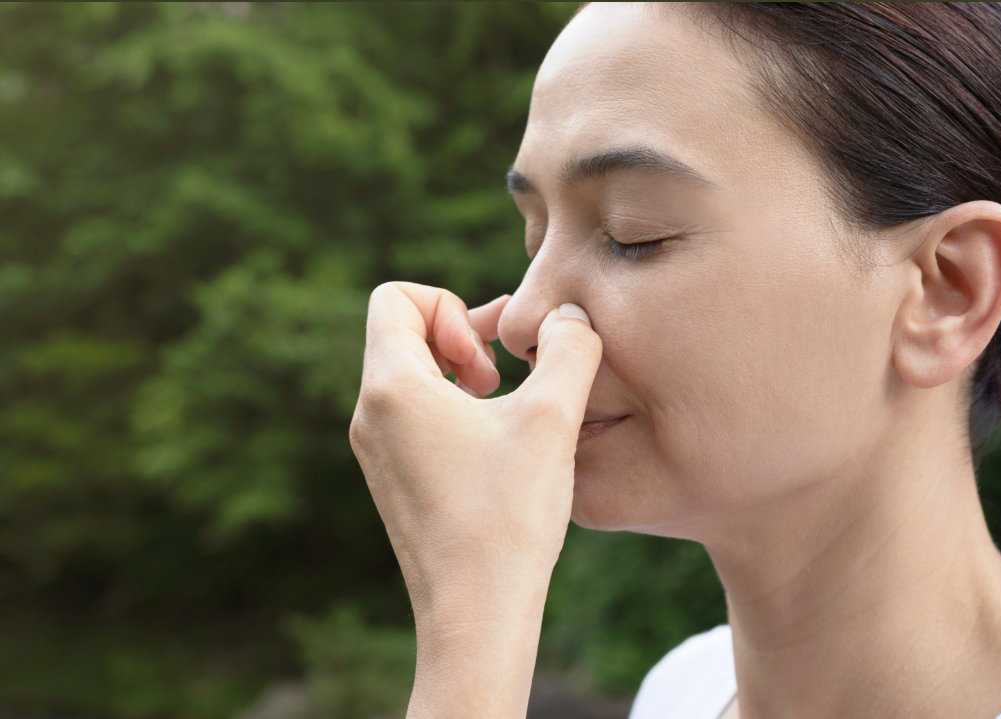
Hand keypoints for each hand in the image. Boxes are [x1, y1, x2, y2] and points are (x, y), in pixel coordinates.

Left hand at [350, 282, 601, 718]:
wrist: (476, 615)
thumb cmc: (509, 517)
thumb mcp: (553, 419)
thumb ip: (570, 349)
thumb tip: (572, 315)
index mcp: (392, 387)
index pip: (395, 297)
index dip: (449, 305)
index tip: (486, 358)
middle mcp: (369, 415)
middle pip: (401, 333)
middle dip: (457, 338)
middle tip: (497, 380)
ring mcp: (374, 452)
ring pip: (407, 377)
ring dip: (456, 376)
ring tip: (500, 412)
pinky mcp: (390, 481)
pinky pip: (409, 418)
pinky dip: (449, 412)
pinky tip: (494, 449)